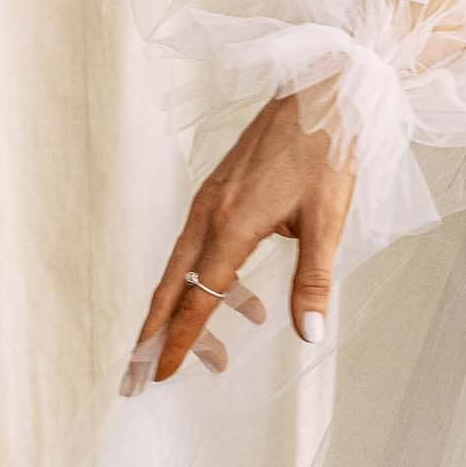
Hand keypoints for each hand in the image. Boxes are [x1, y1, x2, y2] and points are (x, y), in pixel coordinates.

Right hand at [121, 84, 355, 394]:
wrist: (323, 87)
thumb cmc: (329, 148)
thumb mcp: (330, 219)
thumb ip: (314, 280)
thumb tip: (309, 333)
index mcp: (231, 224)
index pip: (197, 299)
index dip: (179, 341)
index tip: (160, 375)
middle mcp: (209, 213)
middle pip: (170, 288)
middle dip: (153, 337)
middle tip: (136, 379)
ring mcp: (210, 199)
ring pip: (182, 268)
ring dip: (184, 312)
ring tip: (208, 354)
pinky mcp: (219, 190)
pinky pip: (199, 246)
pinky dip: (206, 280)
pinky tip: (241, 300)